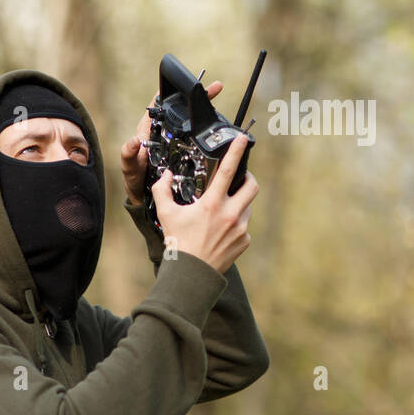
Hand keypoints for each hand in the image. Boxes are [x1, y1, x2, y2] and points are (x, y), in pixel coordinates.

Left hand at [121, 80, 223, 206]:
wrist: (146, 197)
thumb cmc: (135, 178)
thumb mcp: (130, 167)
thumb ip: (129, 155)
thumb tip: (134, 140)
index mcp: (148, 130)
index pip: (158, 106)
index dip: (169, 94)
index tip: (182, 85)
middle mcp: (163, 132)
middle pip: (180, 110)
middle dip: (195, 97)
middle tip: (213, 88)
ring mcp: (174, 141)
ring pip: (190, 122)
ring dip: (204, 111)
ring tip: (218, 98)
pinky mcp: (184, 151)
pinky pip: (196, 139)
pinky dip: (206, 131)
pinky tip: (218, 127)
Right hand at [151, 132, 256, 274]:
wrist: (191, 275)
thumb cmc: (177, 243)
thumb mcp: (166, 214)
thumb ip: (162, 190)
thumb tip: (166, 175)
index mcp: (212, 204)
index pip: (228, 170)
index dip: (236, 151)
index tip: (242, 138)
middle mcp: (230, 214)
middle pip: (251, 185)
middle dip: (248, 177)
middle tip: (240, 177)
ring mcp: (240, 229)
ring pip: (248, 206)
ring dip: (239, 203)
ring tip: (223, 210)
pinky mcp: (244, 241)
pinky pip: (244, 226)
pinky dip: (236, 224)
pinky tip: (222, 231)